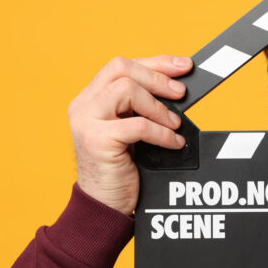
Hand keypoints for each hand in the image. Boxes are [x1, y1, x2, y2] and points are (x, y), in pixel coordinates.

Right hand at [68, 55, 192, 214]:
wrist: (103, 205)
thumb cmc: (121, 168)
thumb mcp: (132, 130)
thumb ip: (143, 107)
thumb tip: (178, 88)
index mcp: (91, 97)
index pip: (122, 66)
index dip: (156, 63)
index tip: (184, 66)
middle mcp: (83, 104)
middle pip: (122, 69)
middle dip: (158, 77)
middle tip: (181, 93)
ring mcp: (86, 121)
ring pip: (126, 90)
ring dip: (158, 106)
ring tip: (174, 124)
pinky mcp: (96, 140)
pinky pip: (137, 125)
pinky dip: (161, 133)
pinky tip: (173, 143)